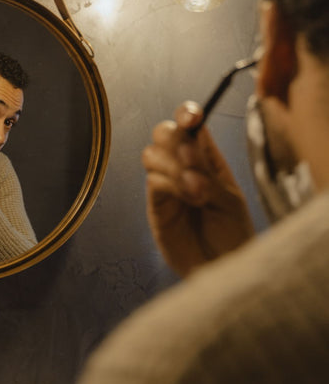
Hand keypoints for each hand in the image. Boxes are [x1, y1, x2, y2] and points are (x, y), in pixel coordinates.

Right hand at [141, 101, 254, 276]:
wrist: (222, 268)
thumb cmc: (232, 233)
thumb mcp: (230, 200)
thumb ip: (209, 175)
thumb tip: (188, 151)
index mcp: (206, 157)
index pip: (190, 126)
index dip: (186, 115)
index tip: (191, 119)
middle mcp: (182, 165)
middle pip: (163, 133)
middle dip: (174, 139)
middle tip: (192, 159)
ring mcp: (166, 183)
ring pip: (152, 154)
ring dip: (173, 166)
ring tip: (197, 191)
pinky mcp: (155, 203)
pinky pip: (153, 181)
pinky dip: (171, 185)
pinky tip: (190, 200)